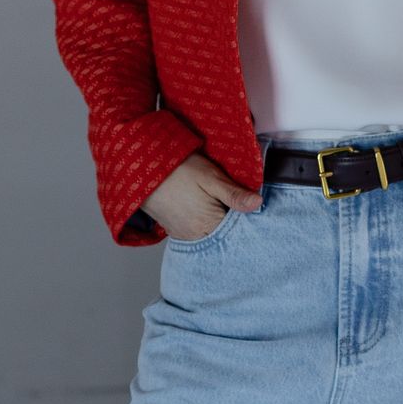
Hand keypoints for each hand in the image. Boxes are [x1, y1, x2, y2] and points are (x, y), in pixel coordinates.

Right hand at [143, 153, 262, 240]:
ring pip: (211, 233)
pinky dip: (205, 223)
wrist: (143, 167)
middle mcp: (196, 236)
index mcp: (209, 225)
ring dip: (218, 222)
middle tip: (233, 200)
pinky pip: (197, 232)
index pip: (238, 230)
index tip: (250, 204)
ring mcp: (184, 235)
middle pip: (224, 234)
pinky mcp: (175, 231)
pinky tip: (205, 207)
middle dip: (233, 221)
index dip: (247, 218)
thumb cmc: (177, 169)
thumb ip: (234, 194)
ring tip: (218, 203)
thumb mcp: (210, 177)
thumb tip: (258, 203)